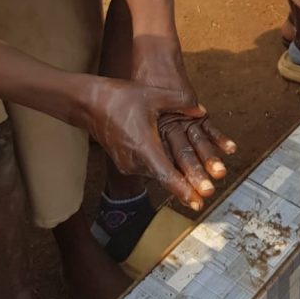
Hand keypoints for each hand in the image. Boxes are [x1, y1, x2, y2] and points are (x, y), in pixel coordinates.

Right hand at [83, 76, 235, 211]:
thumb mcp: (154, 95)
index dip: (183, 189)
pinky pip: (148, 167)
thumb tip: (202, 111)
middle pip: (165, 177)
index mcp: (144, 147)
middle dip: (186, 185)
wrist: (90, 104)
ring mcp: (128, 164)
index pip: (166, 175)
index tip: (198, 203)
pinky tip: (177, 167)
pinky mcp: (125, 162)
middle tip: (208, 193)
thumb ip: (181, 102)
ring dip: (176, 176)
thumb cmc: (121, 98)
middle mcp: (135, 161)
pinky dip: (163, 167)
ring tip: (198, 182)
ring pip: (157, 172)